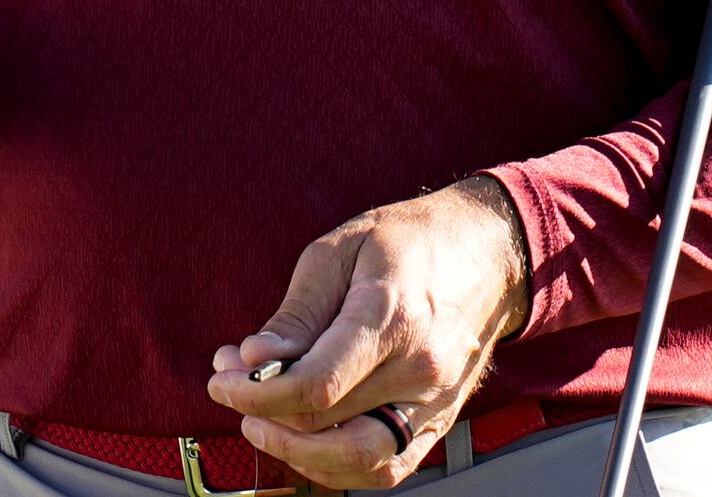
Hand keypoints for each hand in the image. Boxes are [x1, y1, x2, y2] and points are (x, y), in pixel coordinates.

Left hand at [203, 177, 529, 488]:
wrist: (487, 255)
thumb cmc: (410, 243)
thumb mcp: (340, 250)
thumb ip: (297, 313)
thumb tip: (253, 360)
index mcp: (392, 316)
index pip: (317, 384)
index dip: (257, 391)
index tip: (223, 376)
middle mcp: (420, 368)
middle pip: (327, 423)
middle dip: (262, 412)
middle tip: (231, 385)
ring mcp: (435, 402)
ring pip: (358, 460)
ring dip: (296, 452)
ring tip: (261, 421)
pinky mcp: (439, 421)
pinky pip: (388, 468)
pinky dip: (338, 466)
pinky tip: (304, 441)